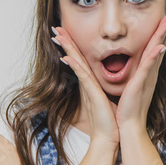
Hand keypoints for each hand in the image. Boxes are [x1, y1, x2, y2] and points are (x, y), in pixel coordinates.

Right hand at [51, 27, 119, 147]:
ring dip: (67, 49)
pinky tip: (67, 57)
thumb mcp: (107, 98)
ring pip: (75, 63)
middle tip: (56, 28)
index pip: (81, 59)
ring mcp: (87, 88)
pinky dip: (74, 66)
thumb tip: (106, 80)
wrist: (110, 136)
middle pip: (74, 57)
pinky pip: (82, 76)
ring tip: (58, 35)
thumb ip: (102, 88)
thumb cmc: (110, 119)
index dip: (73, 46)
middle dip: (66, 42)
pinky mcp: (91, 94)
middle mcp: (87, 83)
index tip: (66, 33)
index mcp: (91, 82)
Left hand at [114, 12, 165, 130]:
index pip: (156, 48)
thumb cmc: (128, 107)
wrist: (129, 125)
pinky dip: (155, 56)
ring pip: (157, 52)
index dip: (161, 33)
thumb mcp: (133, 86)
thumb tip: (135, 66)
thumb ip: (136, 74)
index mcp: (147, 72)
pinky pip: (148, 67)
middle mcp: (150, 72)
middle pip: (160, 46)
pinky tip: (161, 45)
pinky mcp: (141, 84)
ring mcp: (147, 77)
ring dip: (163, 36)